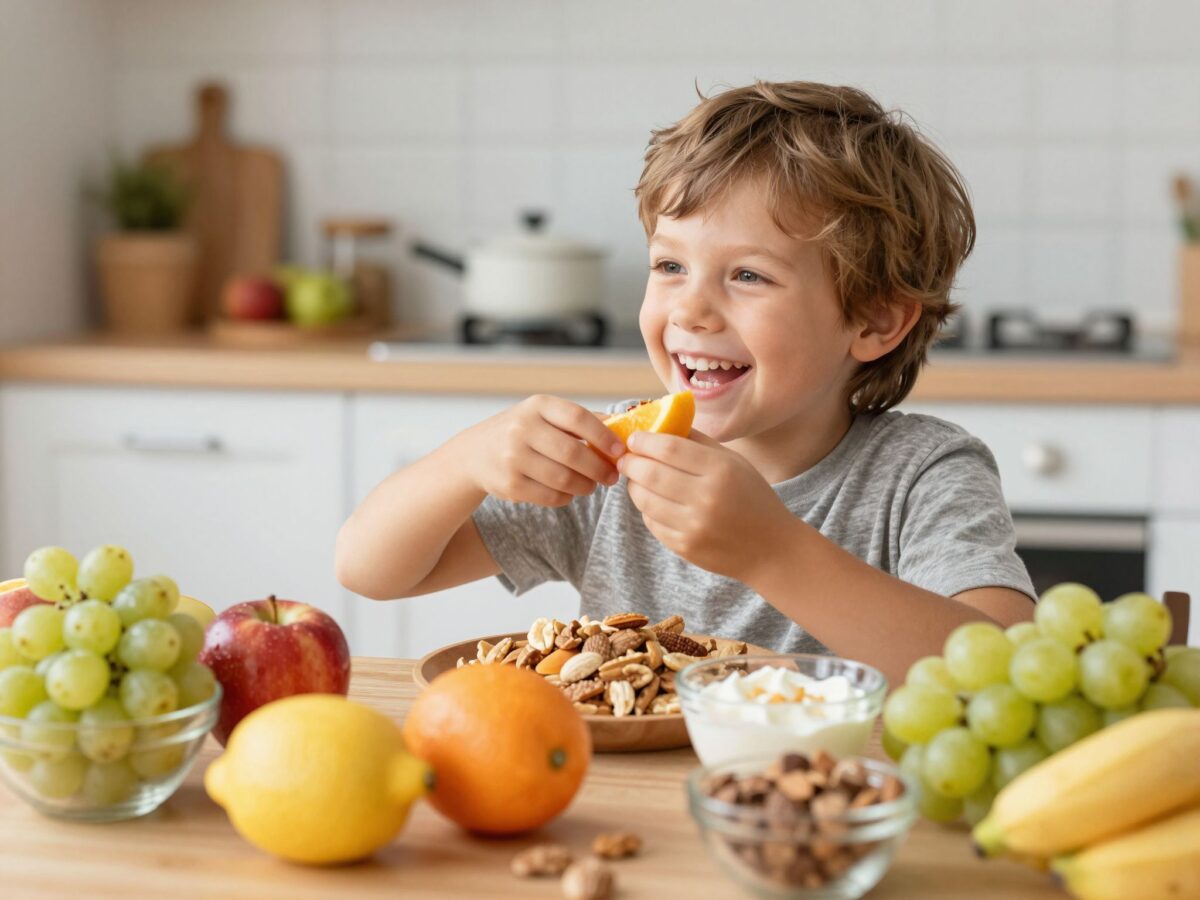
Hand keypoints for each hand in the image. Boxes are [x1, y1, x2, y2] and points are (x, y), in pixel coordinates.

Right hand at [455, 394, 624, 506]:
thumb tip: (623, 429)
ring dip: (586, 486)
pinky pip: (550, 497)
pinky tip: (568, 492)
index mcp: (537, 406)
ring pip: (564, 479)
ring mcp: (513, 457)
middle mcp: (522, 428)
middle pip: (573, 454)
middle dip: (599, 469)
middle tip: (612, 477)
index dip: (604, 436)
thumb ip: (581, 420)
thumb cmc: (522, 432)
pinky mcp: (509, 485)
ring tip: (591, 485)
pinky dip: (566, 497)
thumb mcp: (545, 415)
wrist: (474, 454)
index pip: (578, 418)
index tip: (620, 451)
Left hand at [617, 430, 796, 582]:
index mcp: (721, 470)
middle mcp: (706, 498)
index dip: (644, 440)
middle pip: (650, 473)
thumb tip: (661, 425)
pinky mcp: (685, 547)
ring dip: (634, 486)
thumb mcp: (734, 462)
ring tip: (636, 479)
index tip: (634, 438)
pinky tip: (654, 502)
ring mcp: (694, 526)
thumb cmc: (752, 498)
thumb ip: (698, 442)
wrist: (771, 549)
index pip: (669, 448)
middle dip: (631, 462)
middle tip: (625, 458)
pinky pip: (652, 522)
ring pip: (645, 500)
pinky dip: (647, 509)